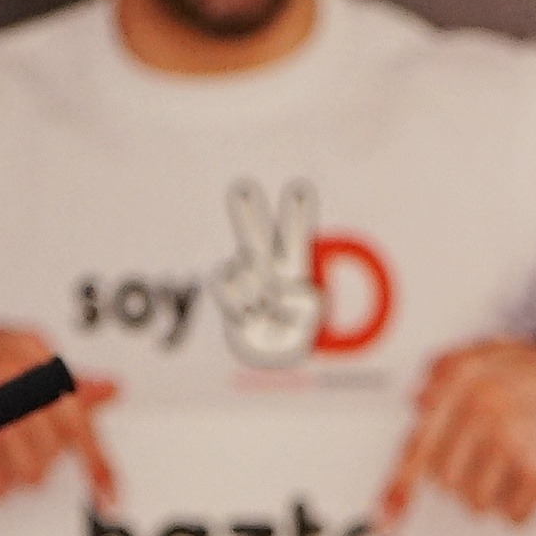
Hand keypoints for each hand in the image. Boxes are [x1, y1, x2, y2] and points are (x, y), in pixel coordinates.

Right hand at [0, 320, 120, 501]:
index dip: (98, 462)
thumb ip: (60, 380)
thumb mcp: (12, 358)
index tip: (111, 495)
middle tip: (6, 443)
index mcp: (33, 351)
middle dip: (34, 459)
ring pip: (32, 472)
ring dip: (10, 472)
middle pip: (55, 451)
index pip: (80, 416)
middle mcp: (15, 373)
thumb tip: (111, 392)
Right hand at [214, 180, 326, 369]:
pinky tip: (248, 317)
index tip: (302, 186)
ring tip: (265, 310)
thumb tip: (272, 290)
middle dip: (247, 211)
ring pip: (241, 270)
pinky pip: (224, 289)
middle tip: (242, 184)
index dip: (298, 213)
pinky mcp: (225, 293)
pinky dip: (237, 304)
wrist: (270, 351)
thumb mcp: (310, 312)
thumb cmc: (296, 329)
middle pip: (254, 234)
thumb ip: (300, 299)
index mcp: (292, 264)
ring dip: (256, 294)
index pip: (295, 235)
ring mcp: (242, 277)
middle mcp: (265, 264)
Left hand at [379, 339, 535, 525]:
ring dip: (500, 494)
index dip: (398, 487)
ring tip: (528, 462)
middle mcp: (480, 405)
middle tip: (505, 458)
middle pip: (446, 481)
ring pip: (476, 502)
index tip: (386, 518)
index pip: (418, 442)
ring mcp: (508, 439)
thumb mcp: (506, 353)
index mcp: (465, 376)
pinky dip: (528, 507)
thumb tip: (416, 404)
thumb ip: (456, 372)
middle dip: (472, 478)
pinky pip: (513, 514)